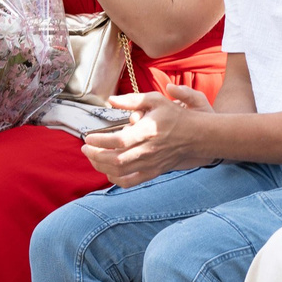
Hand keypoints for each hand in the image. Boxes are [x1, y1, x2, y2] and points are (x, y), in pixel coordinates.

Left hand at [81, 85, 215, 187]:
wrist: (195, 136)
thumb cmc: (173, 115)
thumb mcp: (155, 100)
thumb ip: (132, 100)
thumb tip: (111, 100)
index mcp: (147, 131)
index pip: (119, 140)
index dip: (100, 141)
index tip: (88, 137)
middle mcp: (148, 150)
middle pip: (115, 159)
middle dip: (94, 155)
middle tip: (85, 147)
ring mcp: (150, 163)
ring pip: (119, 172)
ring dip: (100, 166)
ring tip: (92, 157)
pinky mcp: (152, 172)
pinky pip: (130, 182)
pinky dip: (114, 179)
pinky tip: (107, 170)